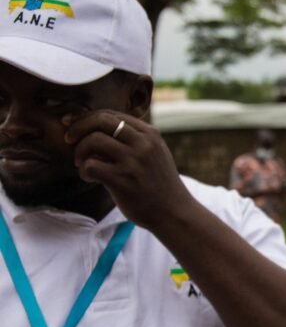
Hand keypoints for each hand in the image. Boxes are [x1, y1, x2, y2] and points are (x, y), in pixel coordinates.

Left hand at [64, 110, 190, 229]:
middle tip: (69, 140)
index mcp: (150, 134)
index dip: (87, 118)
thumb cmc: (159, 184)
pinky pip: (91, 166)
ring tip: (81, 163)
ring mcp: (134, 161)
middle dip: (78, 128)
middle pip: (101, 121)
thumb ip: (134, 139)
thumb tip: (96, 128)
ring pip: (93, 140)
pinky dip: (84, 171)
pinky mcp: (123, 180)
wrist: (174, 212)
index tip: (72, 125)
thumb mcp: (155, 154)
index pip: (111, 114)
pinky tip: (90, 178)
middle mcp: (143, 143)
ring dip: (80, 151)